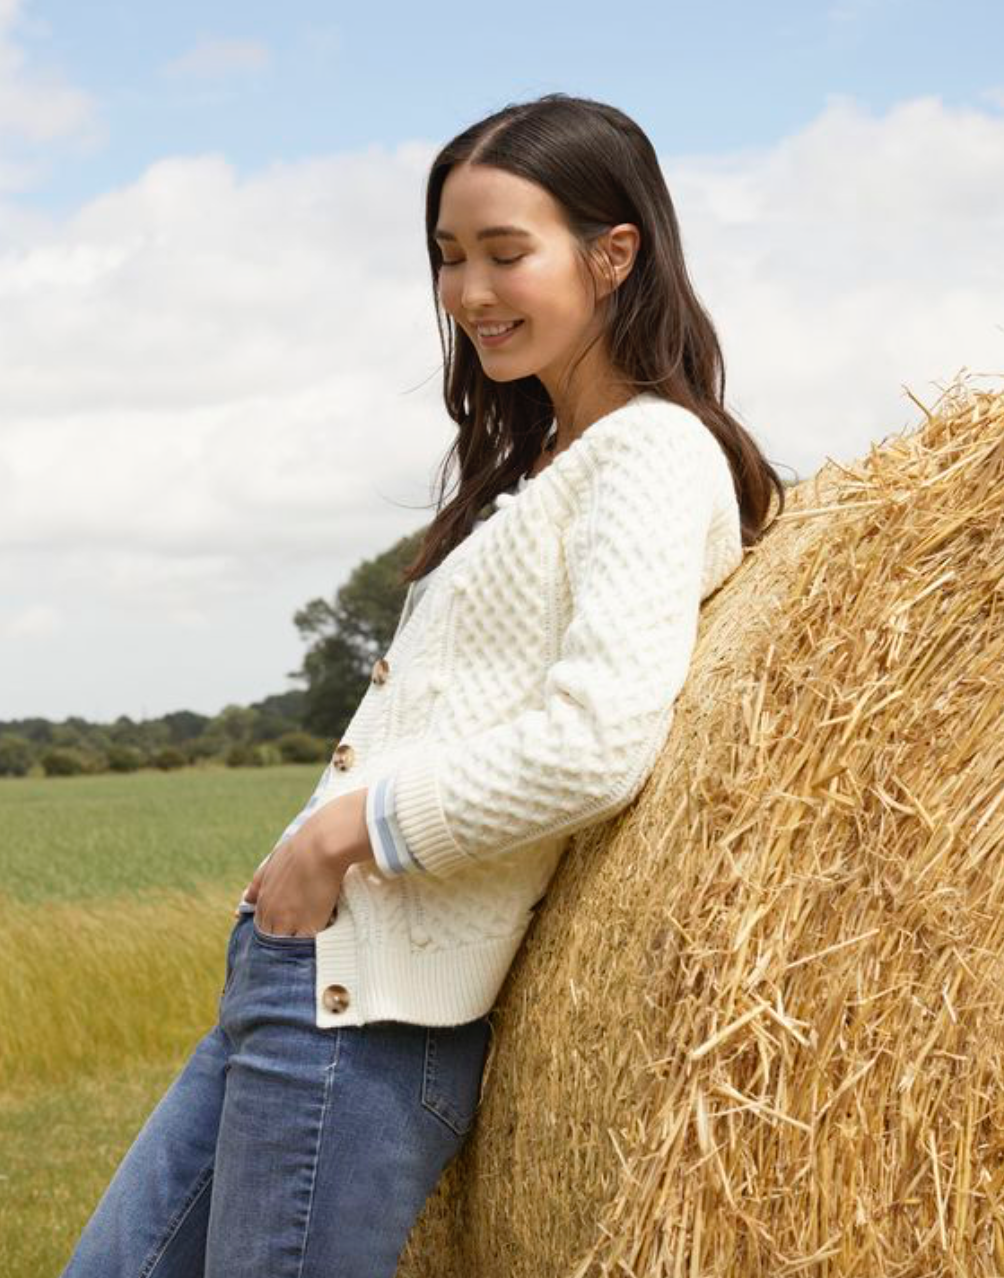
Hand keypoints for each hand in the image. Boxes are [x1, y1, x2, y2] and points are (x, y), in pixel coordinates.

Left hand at [242, 789, 374, 937]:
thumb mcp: (271, 864)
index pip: (260, 927)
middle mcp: (272, 914)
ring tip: (301, 950)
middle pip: (270, 940)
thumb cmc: (299, 849)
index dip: (271, 931)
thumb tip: (244, 900)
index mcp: (263, 901)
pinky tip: (314, 946)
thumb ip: (257, 884)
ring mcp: (289, 922)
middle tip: (291, 945)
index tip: (281, 932)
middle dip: (278, 944)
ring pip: (285, 946)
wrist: (321, 845)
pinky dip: (307, 948)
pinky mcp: (309, 926)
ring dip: (292, 948)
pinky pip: (304, 946)